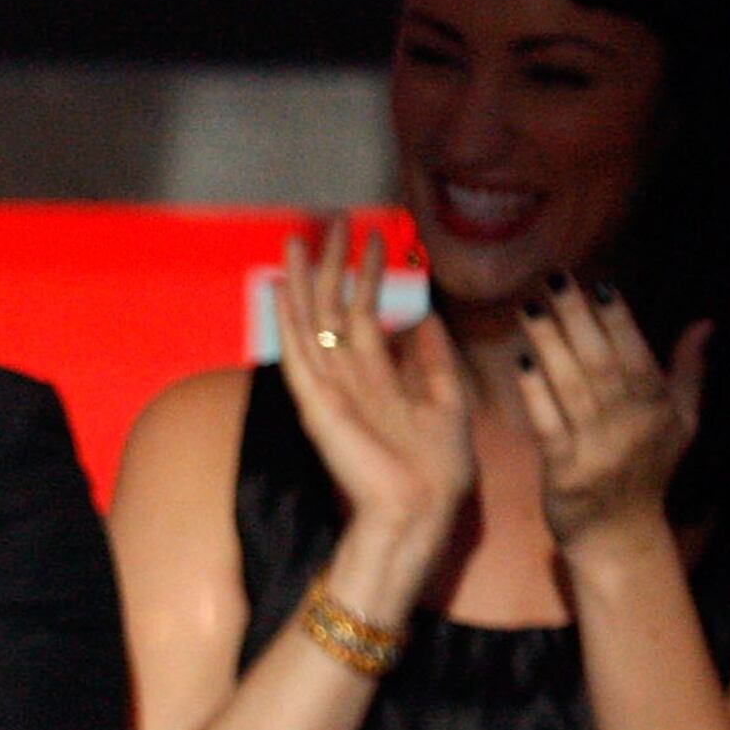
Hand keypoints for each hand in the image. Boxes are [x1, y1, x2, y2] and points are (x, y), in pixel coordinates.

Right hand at [268, 218, 473, 597]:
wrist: (422, 510)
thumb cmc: (437, 469)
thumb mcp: (449, 400)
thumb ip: (434, 360)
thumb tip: (425, 317)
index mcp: (377, 378)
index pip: (365, 314)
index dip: (368, 274)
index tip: (375, 236)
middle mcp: (347, 378)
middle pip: (332, 309)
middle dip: (331, 263)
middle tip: (331, 218)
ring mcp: (329, 390)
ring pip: (311, 322)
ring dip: (303, 279)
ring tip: (296, 237)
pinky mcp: (318, 404)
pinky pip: (298, 354)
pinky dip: (288, 321)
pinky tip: (280, 288)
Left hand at [518, 274, 708, 549]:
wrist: (619, 535)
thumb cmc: (649, 471)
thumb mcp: (682, 422)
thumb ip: (689, 371)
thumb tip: (705, 323)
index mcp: (659, 408)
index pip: (637, 353)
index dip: (619, 318)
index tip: (600, 284)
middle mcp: (631, 424)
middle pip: (602, 361)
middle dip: (578, 318)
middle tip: (555, 279)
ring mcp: (598, 448)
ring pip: (573, 387)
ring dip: (550, 344)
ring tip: (530, 308)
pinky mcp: (565, 471)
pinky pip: (549, 425)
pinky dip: (535, 393)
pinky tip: (521, 362)